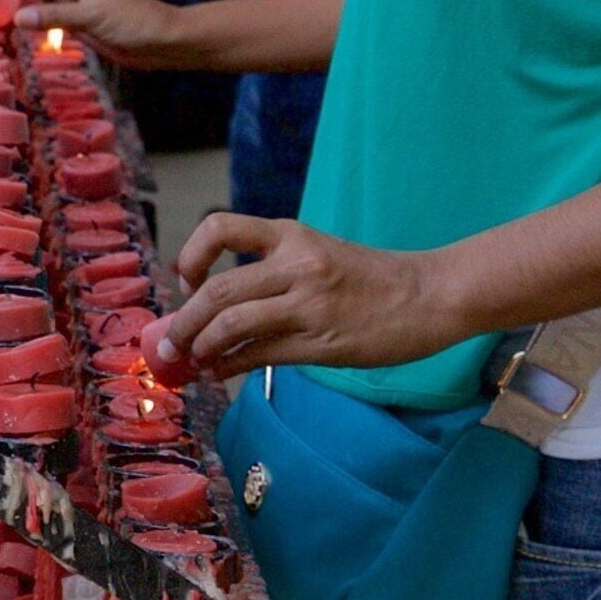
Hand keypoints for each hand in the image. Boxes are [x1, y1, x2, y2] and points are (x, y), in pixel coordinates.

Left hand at [157, 214, 472, 380]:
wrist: (431, 295)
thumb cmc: (371, 278)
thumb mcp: (319, 255)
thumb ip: (272, 271)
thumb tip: (213, 306)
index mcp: (291, 236)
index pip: (220, 228)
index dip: (191, 256)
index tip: (187, 282)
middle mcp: (296, 265)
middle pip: (217, 290)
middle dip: (182, 321)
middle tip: (169, 343)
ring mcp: (309, 305)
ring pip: (232, 324)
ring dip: (200, 347)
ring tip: (190, 361)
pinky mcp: (322, 343)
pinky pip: (260, 354)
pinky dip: (229, 364)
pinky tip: (219, 371)